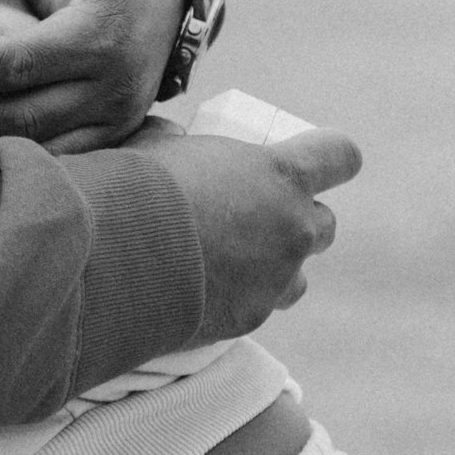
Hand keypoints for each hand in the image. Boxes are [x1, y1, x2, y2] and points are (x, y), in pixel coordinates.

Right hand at [124, 125, 361, 337]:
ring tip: (229, 263)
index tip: (313, 161)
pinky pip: (257, 308)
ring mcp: (275, 278)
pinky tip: (199, 291)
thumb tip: (171, 137)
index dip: (332, 158)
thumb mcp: (161, 145)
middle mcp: (292, 228)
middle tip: (254, 218)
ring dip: (274, 269)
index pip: (341, 157)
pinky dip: (236, 300)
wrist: (113, 254)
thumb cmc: (137, 188)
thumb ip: (183, 141)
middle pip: (325, 223)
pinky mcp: (250, 318)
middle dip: (297, 220)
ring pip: (298, 278)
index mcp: (280, 174)